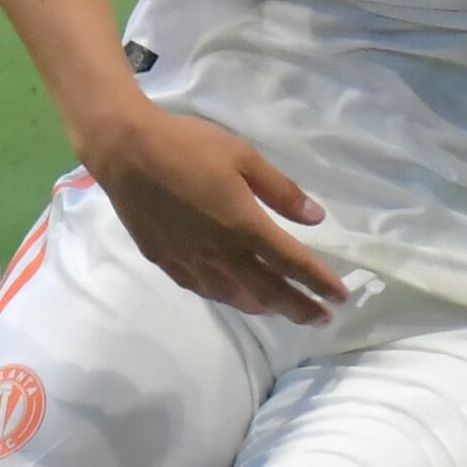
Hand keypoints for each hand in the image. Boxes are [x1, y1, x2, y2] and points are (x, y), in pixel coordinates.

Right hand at [87, 105, 351, 325]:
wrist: (126, 152)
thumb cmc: (188, 146)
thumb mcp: (244, 156)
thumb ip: (281, 190)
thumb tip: (315, 217)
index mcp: (244, 225)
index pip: (292, 263)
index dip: (319, 283)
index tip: (340, 297)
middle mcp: (221, 253)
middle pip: (269, 291)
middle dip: (299, 308)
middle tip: (322, 320)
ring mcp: (192, 262)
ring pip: (236, 297)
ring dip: (266, 308)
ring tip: (284, 311)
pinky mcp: (168, 263)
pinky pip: (206, 290)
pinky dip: (230, 298)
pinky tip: (236, 297)